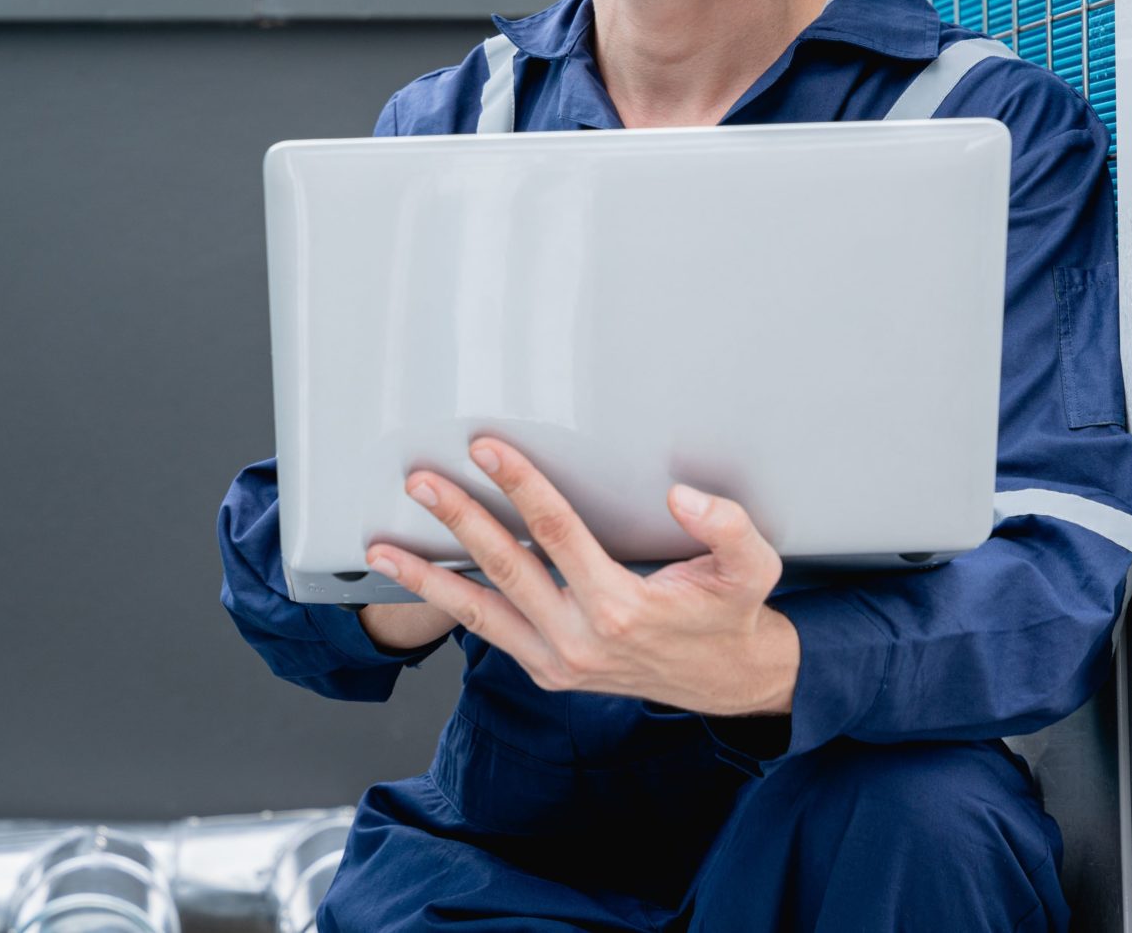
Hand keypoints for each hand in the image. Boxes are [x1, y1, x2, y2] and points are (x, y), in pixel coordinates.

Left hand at [366, 438, 797, 715]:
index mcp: (621, 606)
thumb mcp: (750, 568)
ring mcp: (558, 661)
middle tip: (421, 481)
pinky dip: (450, 606)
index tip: (487, 449)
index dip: (519, 485)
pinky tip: (418, 580)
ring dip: (427, 578)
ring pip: (480, 612)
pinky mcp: (548, 671)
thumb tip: (683, 497)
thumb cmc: (731, 614)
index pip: (556, 532)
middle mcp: (580, 638)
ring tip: (381, 548)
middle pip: (505, 567)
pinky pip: (490, 633)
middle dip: (458, 520)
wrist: (729, 681)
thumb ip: (726, 528)